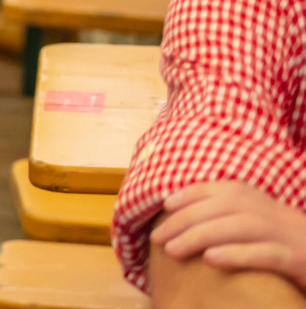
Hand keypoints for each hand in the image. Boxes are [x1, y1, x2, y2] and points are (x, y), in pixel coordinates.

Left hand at [154, 181, 305, 286]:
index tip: (166, 205)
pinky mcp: (300, 259)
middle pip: (226, 207)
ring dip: (202, 235)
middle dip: (186, 220)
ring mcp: (290, 235)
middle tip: (158, 238)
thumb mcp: (262, 229)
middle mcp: (275, 213)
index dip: (193, 193)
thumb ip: (232, 219)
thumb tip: (184, 216)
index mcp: (265, 202)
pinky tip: (212, 259)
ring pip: (241, 226)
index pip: (223, 189)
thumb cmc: (291, 249)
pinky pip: (267, 254)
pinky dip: (238, 254)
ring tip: (174, 249)